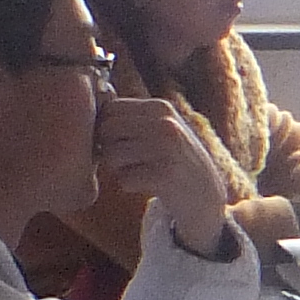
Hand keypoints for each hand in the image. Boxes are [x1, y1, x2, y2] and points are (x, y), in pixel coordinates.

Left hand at [94, 97, 238, 253]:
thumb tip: (94, 104)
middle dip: (109, 147)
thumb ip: (133, 115)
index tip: (120, 142)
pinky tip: (149, 184)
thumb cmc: (174, 159)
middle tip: (128, 160)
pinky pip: (124, 179)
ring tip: (141, 171)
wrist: (206, 194)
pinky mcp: (165, 176)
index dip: (106, 128)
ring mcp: (166, 150)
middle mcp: (165, 124)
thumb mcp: (162, 127)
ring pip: (112, 156)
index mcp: (161, 107)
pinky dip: (130, 185)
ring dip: (119, 168)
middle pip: (107, 130)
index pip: (111, 109)